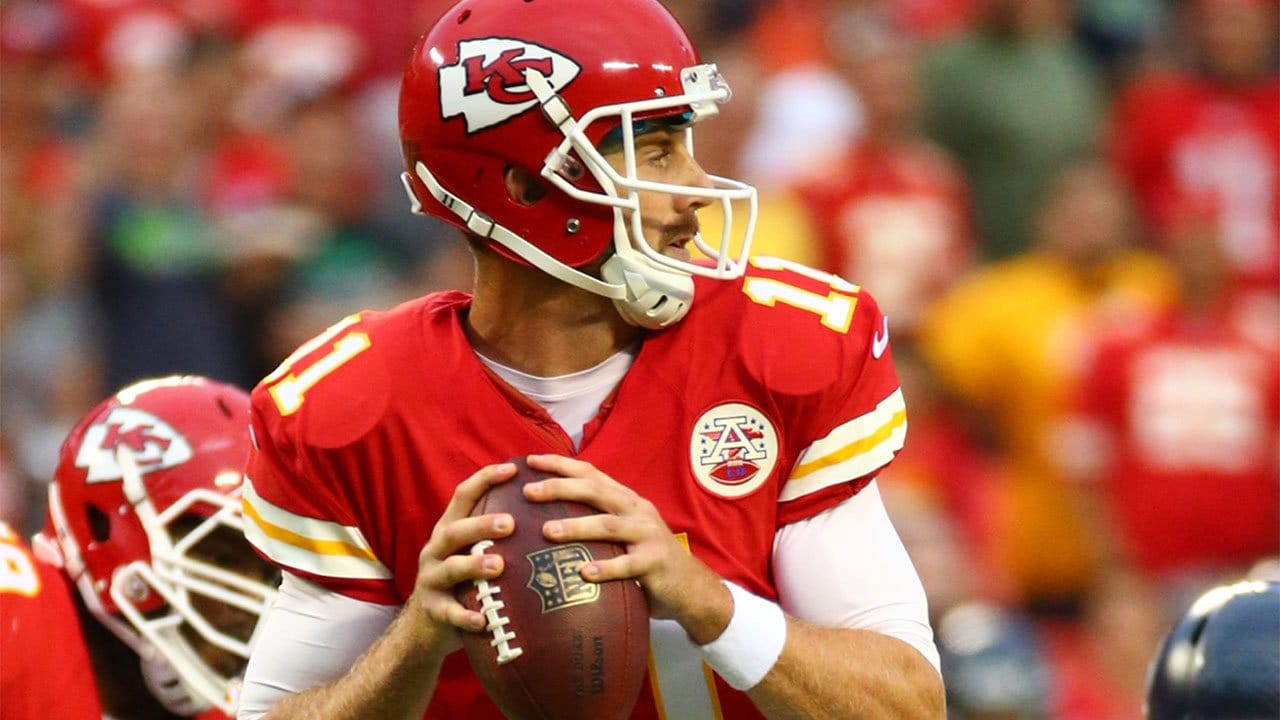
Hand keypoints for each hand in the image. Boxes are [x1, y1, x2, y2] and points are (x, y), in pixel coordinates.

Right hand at [407, 462, 517, 655]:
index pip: (463, 496)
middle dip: (481, 524)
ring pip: (450, 568)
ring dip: (474, 565)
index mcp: (449, 530)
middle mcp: (436, 549)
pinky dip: (465, 617)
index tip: (513, 468)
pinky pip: (449, 613)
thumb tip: (548, 512)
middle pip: (455, 530)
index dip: (485, 479)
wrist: (424, 627)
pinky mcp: (433, 610)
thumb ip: (495, 534)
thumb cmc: (462, 583)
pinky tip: (483, 620)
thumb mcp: (471, 552)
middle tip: (510, 523)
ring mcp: (431, 579)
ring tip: (498, 566)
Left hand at [523, 454, 731, 643]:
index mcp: (625, 499)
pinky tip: (584, 574)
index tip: (530, 461)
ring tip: (546, 531)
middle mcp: (636, 511)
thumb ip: (596, 521)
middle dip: (560, 488)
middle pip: (596, 491)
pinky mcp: (656, 563)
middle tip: (529, 491)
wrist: (691, 587)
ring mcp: (648, 535)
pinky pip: (628, 565)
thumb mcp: (624, 532)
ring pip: (608, 525)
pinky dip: (606, 568)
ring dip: (576, 526)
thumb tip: (544, 519)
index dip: (560, 464)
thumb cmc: (646, 559)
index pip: (590, 473)